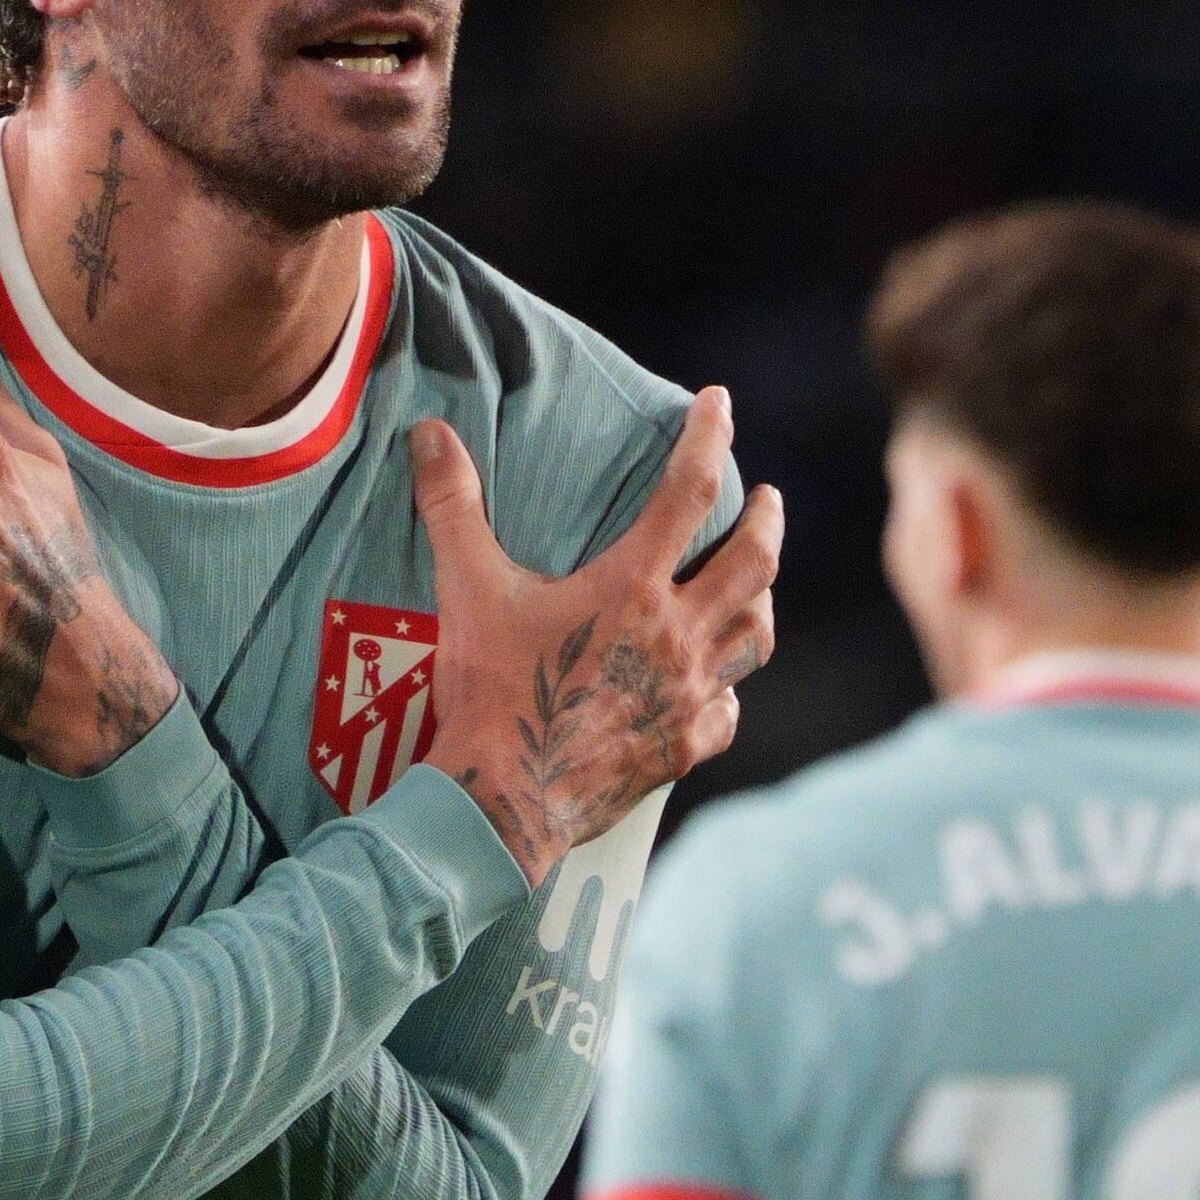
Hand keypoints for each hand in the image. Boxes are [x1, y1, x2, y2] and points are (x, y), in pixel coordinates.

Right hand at [415, 388, 780, 884]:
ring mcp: (689, 694)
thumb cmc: (490, 688)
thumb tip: (430, 433)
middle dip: (766, 521)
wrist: (505, 796)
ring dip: (762, 601)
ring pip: (756, 636)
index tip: (720, 402)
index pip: (688, 492)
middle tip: (769, 498)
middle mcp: (678, 634)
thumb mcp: (467, 589)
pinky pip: (727, 710)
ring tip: (758, 586)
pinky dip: (727, 689)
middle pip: (755, 563)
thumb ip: (452, 506)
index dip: (707, 437)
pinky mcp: (683, 745)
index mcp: (632, 586)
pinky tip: (715, 688)